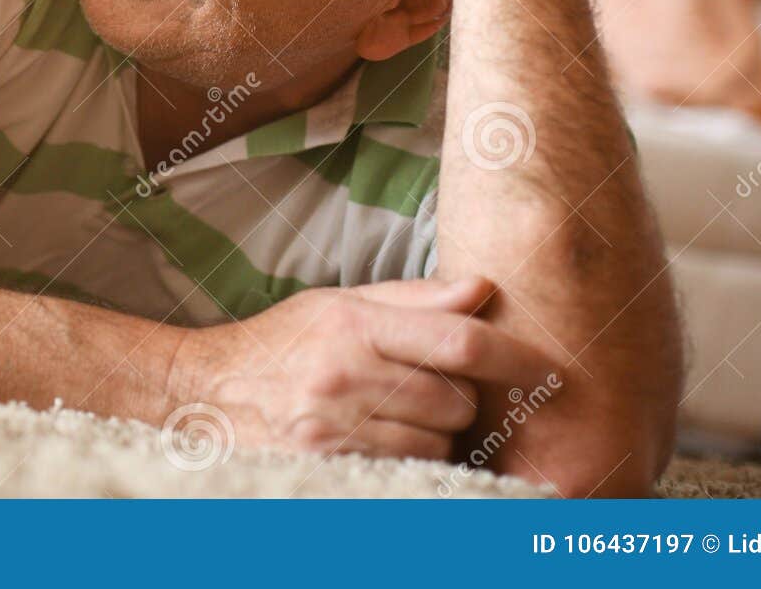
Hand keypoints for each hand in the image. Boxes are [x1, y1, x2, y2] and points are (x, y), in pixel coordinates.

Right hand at [169, 276, 559, 460]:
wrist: (208, 395)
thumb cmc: (283, 345)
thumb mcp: (340, 304)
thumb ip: (415, 299)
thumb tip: (484, 288)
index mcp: (353, 325)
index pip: (458, 341)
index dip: (516, 357)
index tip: (552, 371)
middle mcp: (346, 377)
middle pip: (455, 401)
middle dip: (457, 399)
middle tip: (425, 389)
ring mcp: (337, 429)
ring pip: (437, 443)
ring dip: (434, 433)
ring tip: (395, 415)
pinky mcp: (331, 468)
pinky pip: (408, 471)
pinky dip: (412, 460)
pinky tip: (388, 442)